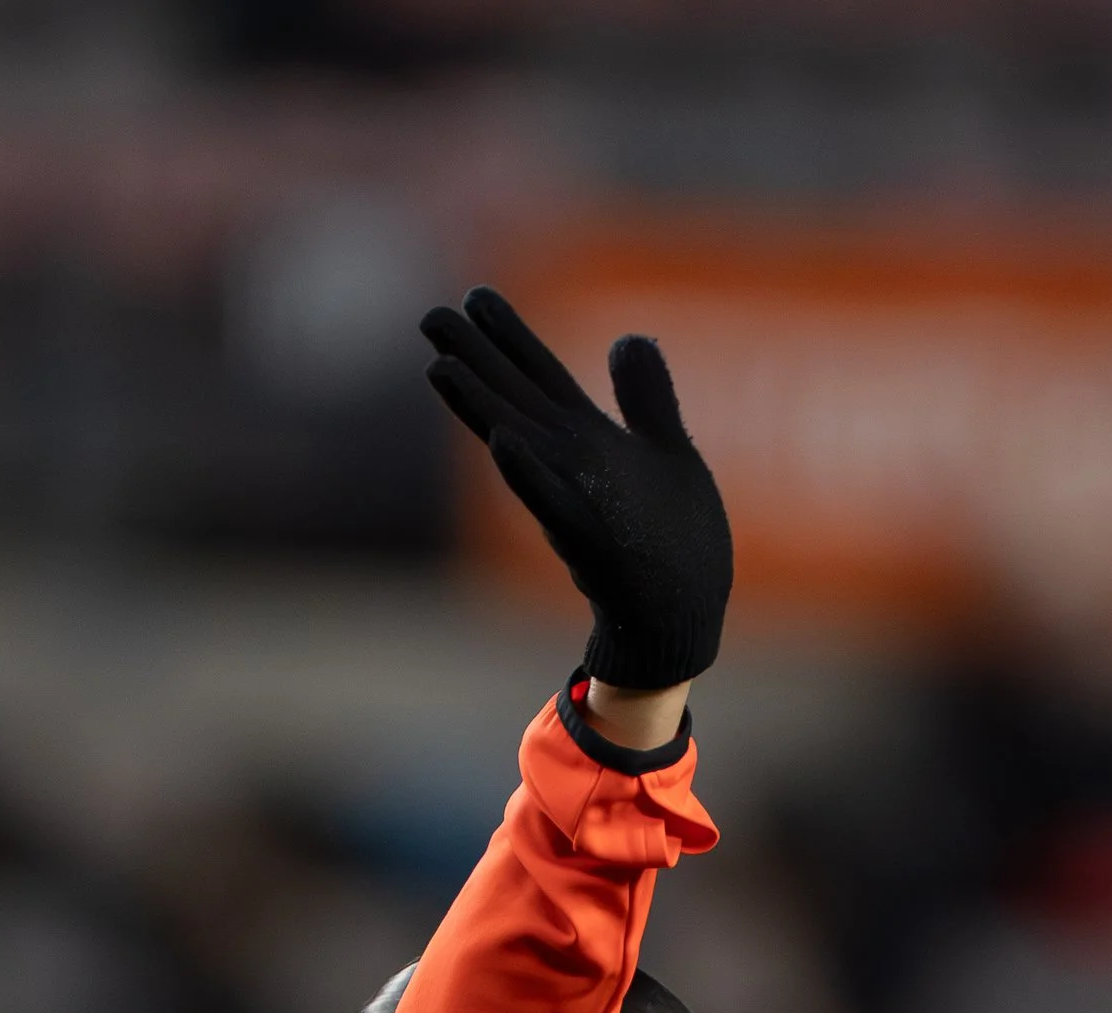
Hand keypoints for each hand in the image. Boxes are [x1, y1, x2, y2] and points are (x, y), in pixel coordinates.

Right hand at [421, 285, 732, 692]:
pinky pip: (552, 505)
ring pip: (517, 446)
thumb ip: (646, 398)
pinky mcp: (589, 543)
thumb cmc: (675, 545)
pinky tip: (502, 444)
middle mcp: (568, 467)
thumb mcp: (669, 452)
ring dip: (479, 409)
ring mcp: (572, 504)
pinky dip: (528, 476)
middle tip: (429, 316)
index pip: (540, 377)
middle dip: (474, 358)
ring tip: (441, 368)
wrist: (683, 619)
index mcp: (586, 442)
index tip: (474, 293)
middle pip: (514, 400)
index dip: (510, 335)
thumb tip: (629, 336)